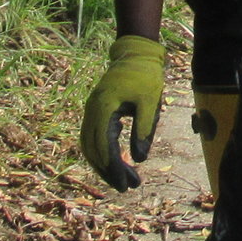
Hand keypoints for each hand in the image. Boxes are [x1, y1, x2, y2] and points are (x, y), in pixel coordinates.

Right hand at [80, 34, 166, 191]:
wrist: (136, 52)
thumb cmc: (145, 75)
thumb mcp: (150, 102)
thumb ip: (144, 129)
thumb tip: (139, 159)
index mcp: (104, 108)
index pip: (104, 147)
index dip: (114, 168)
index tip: (125, 185)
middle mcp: (92, 111)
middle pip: (94, 151)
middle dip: (109, 171)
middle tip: (127, 188)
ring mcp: (91, 111)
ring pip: (91, 146)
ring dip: (105, 164)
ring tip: (125, 179)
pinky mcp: (96, 111)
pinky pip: (94, 138)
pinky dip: (103, 153)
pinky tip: (118, 163)